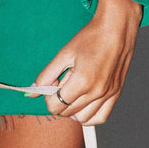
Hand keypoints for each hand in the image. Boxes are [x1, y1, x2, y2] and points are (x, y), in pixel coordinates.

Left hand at [32, 0, 142, 124]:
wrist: (117, 28)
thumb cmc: (91, 37)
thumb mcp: (64, 54)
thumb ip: (46, 75)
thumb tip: (32, 91)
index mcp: (81, 82)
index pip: (55, 105)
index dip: (48, 96)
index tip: (52, 82)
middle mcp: (96, 93)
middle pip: (67, 112)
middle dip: (59, 100)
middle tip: (61, 81)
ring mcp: (108, 95)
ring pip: (82, 119)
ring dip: (72, 109)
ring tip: (72, 90)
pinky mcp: (116, 94)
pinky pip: (100, 117)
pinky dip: (88, 115)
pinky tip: (83, 102)